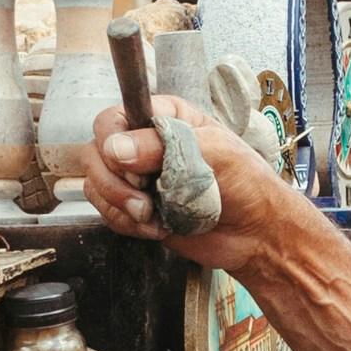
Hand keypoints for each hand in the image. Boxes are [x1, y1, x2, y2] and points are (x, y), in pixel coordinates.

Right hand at [82, 94, 262, 260]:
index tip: (130, 167)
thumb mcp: (213, 153)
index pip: (113, 119)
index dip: (111, 141)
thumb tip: (116, 148)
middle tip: (143, 199)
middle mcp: (144, 144)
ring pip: (96, 184)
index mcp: (164, 118)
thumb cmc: (246, 183)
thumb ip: (163, 147)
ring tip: (153, 216)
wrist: (255, 232)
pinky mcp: (137, 207)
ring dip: (120, 206)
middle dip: (113, 183)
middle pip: (95, 153)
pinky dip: (127, 224)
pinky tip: (158, 227)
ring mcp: (138, 177)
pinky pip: (107, 212)